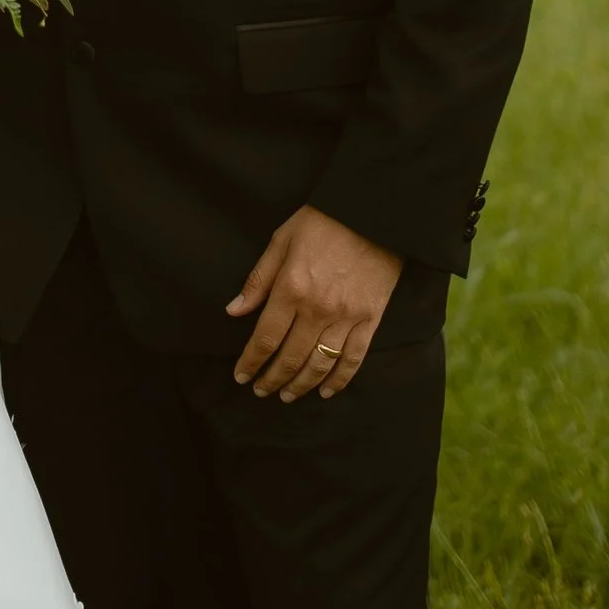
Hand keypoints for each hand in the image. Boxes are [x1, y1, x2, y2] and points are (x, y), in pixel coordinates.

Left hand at [226, 205, 401, 399]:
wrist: (374, 213)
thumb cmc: (323, 221)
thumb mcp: (282, 240)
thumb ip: (258, 279)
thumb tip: (234, 310)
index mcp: (291, 289)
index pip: (264, 338)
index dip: (250, 362)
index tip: (241, 377)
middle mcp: (317, 309)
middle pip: (290, 358)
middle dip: (272, 379)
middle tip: (262, 391)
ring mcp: (347, 317)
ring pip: (319, 364)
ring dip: (301, 385)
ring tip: (288, 396)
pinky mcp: (371, 319)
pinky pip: (353, 359)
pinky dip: (339, 380)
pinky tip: (326, 390)